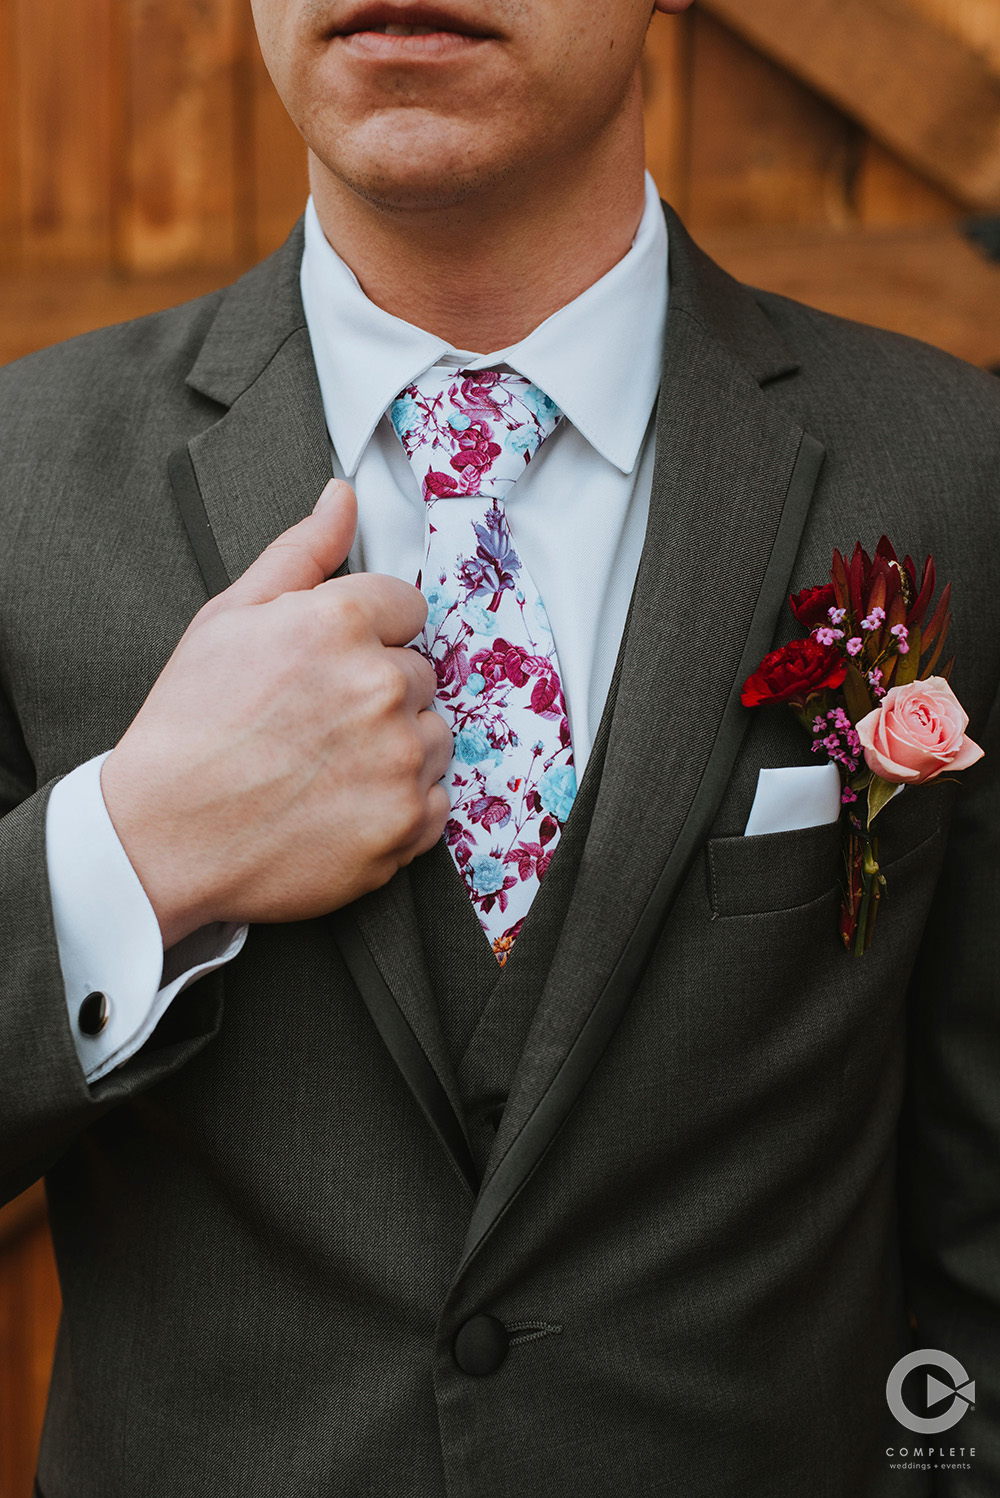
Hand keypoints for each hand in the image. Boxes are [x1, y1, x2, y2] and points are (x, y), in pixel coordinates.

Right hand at [100, 479, 451, 948]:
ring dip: (398, 749)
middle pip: (418, 674)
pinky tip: (343, 806)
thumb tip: (343, 496)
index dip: (367, 635)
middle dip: (378, 692)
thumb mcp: (229, 617)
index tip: (328, 666)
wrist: (161, 837)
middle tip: (314, 724)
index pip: (407, 606)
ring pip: (434, 737)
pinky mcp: (405, 823)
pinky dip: (401, 806)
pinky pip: (436, 801)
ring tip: (327, 768)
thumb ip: (300, 551)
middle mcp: (379, 686)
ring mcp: (399, 759)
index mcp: (339, 622)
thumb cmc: (189, 725)